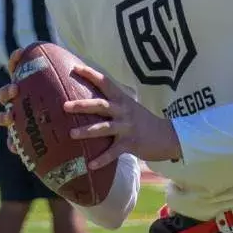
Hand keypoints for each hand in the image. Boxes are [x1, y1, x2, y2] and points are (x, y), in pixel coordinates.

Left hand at [61, 64, 180, 169]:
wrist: (168, 136)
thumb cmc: (144, 121)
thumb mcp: (130, 107)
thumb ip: (114, 103)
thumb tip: (92, 100)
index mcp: (123, 100)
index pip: (105, 82)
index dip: (91, 74)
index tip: (75, 67)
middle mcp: (123, 111)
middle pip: (100, 105)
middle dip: (82, 105)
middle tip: (64, 106)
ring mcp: (127, 127)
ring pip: (104, 128)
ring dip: (87, 131)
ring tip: (71, 134)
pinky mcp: (131, 144)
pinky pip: (113, 152)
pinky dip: (102, 159)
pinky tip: (90, 165)